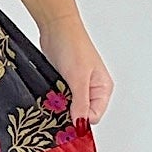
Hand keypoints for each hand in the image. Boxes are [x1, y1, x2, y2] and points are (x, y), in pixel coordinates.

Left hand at [36, 13, 112, 127]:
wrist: (56, 27)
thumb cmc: (73, 46)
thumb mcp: (78, 78)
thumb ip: (81, 103)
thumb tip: (81, 124)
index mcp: (103, 88)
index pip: (94, 116)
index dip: (80, 120)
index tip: (66, 120)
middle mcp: (92, 89)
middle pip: (82, 113)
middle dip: (69, 114)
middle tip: (57, 109)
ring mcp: (78, 85)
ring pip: (70, 107)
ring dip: (60, 106)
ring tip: (52, 100)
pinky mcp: (65, 81)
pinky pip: (61, 98)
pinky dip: (55, 99)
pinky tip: (49, 95)